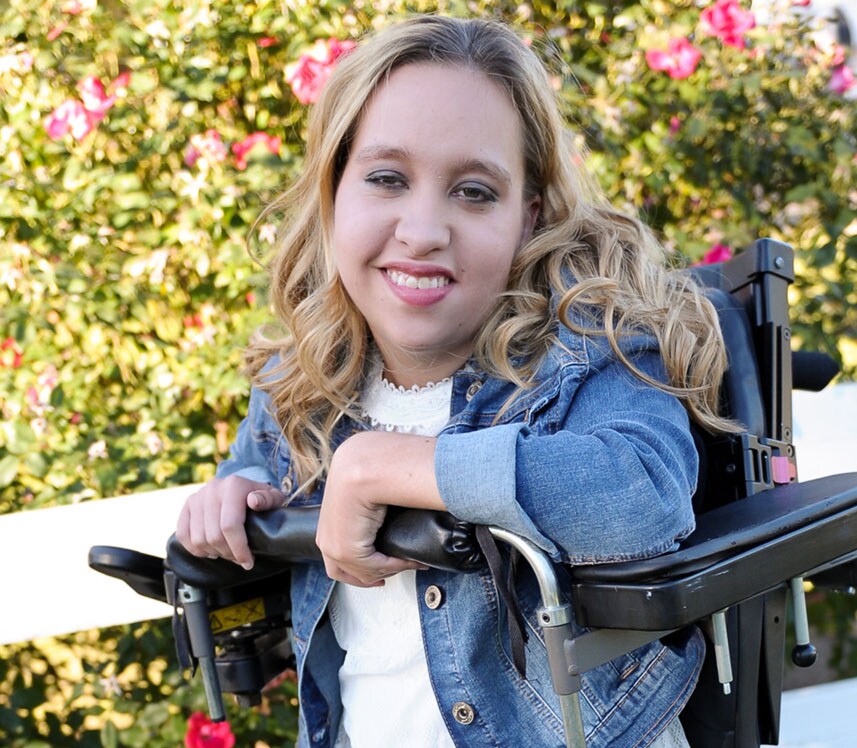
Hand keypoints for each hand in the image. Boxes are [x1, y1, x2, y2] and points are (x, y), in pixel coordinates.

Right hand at [175, 474, 285, 568]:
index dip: (239, 549)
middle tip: (239, 558)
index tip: (248, 562)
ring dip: (213, 553)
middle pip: (214, 535)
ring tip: (227, 553)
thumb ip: (269, 499)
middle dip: (228, 553)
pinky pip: (183, 535)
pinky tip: (210, 551)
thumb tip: (253, 501)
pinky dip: (195, 549)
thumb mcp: (274, 498)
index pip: (230, 525)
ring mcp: (197, 497)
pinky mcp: (187, 506)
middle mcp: (212, 488)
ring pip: (198, 539)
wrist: (243, 488)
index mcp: (234, 485)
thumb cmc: (262, 499)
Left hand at [316, 432, 442, 586]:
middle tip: (388, 576)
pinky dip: (393, 567)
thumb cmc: (373, 467)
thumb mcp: (366, 486)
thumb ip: (369, 502)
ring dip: (387, 570)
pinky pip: (372, 567)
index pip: (337, 550)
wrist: (367, 464)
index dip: (359, 564)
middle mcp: (324, 532)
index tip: (382, 567)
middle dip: (368, 576)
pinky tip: (409, 559)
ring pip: (360, 571)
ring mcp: (331, 543)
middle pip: (342, 569)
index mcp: (328, 516)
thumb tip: (387, 509)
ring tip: (409, 562)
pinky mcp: (344, 549)